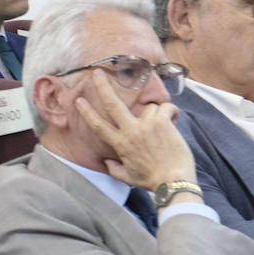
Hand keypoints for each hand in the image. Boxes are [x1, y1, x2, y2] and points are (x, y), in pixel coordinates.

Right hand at [74, 70, 196, 190]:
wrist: (173, 182)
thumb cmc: (152, 181)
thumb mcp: (128, 177)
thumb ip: (114, 169)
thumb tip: (106, 163)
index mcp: (120, 144)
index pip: (98, 125)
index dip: (87, 112)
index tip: (79, 100)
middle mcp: (130, 132)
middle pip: (112, 104)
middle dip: (103, 86)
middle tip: (98, 72)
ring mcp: (146, 125)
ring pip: (148, 107)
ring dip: (156, 113)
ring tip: (164, 126)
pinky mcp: (162, 122)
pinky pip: (166, 107)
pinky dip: (171, 111)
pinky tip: (175, 119)